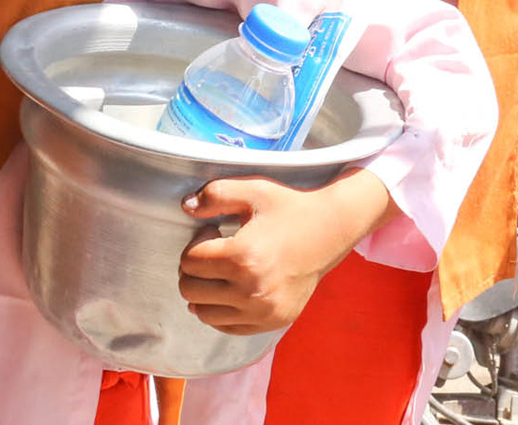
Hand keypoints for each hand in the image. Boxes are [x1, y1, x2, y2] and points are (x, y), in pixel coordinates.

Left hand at [177, 170, 397, 335]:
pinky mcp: (272, 322)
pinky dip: (221, 310)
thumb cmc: (290, 208)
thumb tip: (186, 205)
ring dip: (204, 291)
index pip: (189, 261)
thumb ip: (215, 194)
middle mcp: (252, 291)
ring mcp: (264, 311)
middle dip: (193, 269)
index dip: (195, 242)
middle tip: (213, 251)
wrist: (331, 230)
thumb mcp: (253, 190)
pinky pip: (227, 327)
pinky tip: (232, 287)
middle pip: (191, 290)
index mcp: (244, 257)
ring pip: (204, 314)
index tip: (213, 231)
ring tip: (222, 271)